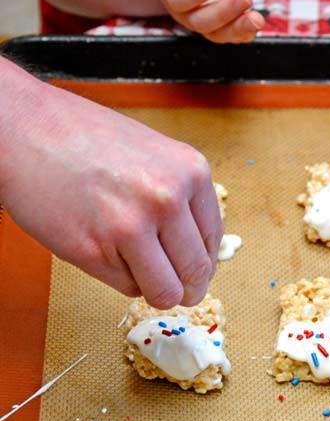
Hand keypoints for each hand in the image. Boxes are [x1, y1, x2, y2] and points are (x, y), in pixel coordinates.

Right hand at [1, 76, 222, 307]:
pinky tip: (103, 248)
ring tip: (135, 268)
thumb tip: (197, 249)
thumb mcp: (154, 154)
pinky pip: (127, 287)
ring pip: (165, 291)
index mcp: (190, 172)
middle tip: (173, 287)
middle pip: (196, 272)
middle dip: (186, 287)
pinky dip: (120, 278)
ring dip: (155, 290)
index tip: (191, 268)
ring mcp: (131, 227)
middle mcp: (167, 200)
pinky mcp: (94, 251)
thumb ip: (180, 195)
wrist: (26, 128)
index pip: (213, 239)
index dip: (203, 261)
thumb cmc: (84, 137)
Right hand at [154, 0, 264, 42]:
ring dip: (238, 28)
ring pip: (218, 33)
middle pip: (200, 21)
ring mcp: (206, 21)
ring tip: (256, 19)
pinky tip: (257, 22)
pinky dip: (246, 32)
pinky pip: (234, 36)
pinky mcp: (226, 24)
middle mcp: (185, 11)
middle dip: (223, 12)